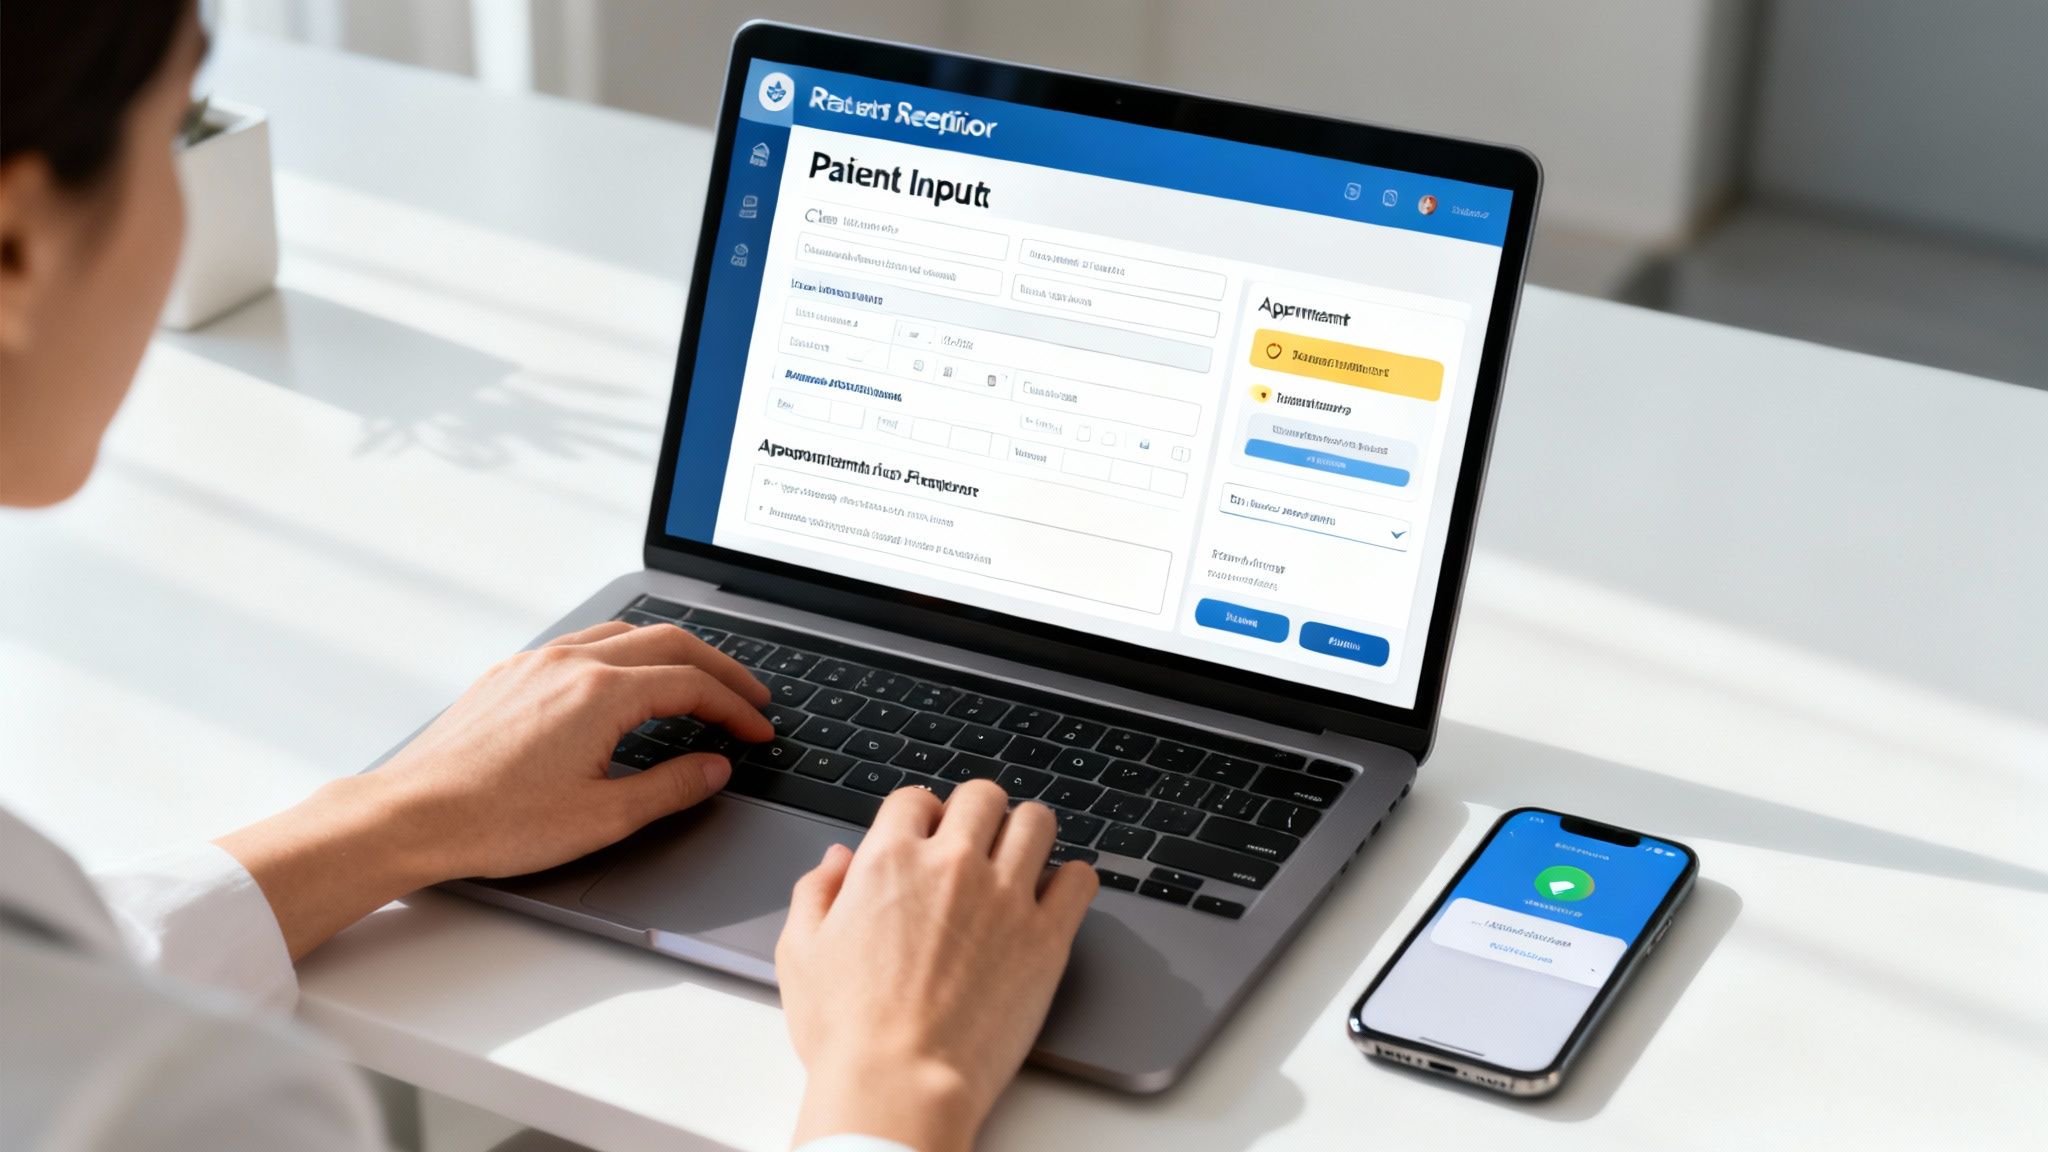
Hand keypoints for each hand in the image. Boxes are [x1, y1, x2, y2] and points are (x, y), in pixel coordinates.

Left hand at [217, 620, 771, 958]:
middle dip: (719, 668)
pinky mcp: (510, 674)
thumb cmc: (496, 822)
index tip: (758, 729)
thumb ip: (671, 787)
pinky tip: (626, 681)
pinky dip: (625, 653)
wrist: (411, 815)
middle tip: (749, 696)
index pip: (693, 685)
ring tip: (698, 681)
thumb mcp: (602, 817)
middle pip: (669, 642)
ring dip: (673, 652)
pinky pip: (584, 642)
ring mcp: (537, 662)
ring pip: (625, 633)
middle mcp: (571, 662)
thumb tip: (713, 768)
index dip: (736, 707)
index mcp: (601, 693)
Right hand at [777, 781, 1097, 1151]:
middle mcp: (952, 866)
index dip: (920, 815)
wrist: (900, 1083)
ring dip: (1026, 834)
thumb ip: (816, 893)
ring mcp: (1005, 898)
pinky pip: (1080, 879)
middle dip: (976, 813)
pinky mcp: (1047, 938)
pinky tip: (1053, 897)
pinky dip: (1070, 881)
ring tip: (1018, 860)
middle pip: (982, 796)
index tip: (926, 837)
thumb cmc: (848, 1031)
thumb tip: (837, 860)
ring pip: (1036, 823)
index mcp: (890, 861)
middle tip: (974, 843)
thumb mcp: (800, 953)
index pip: (916, 798)